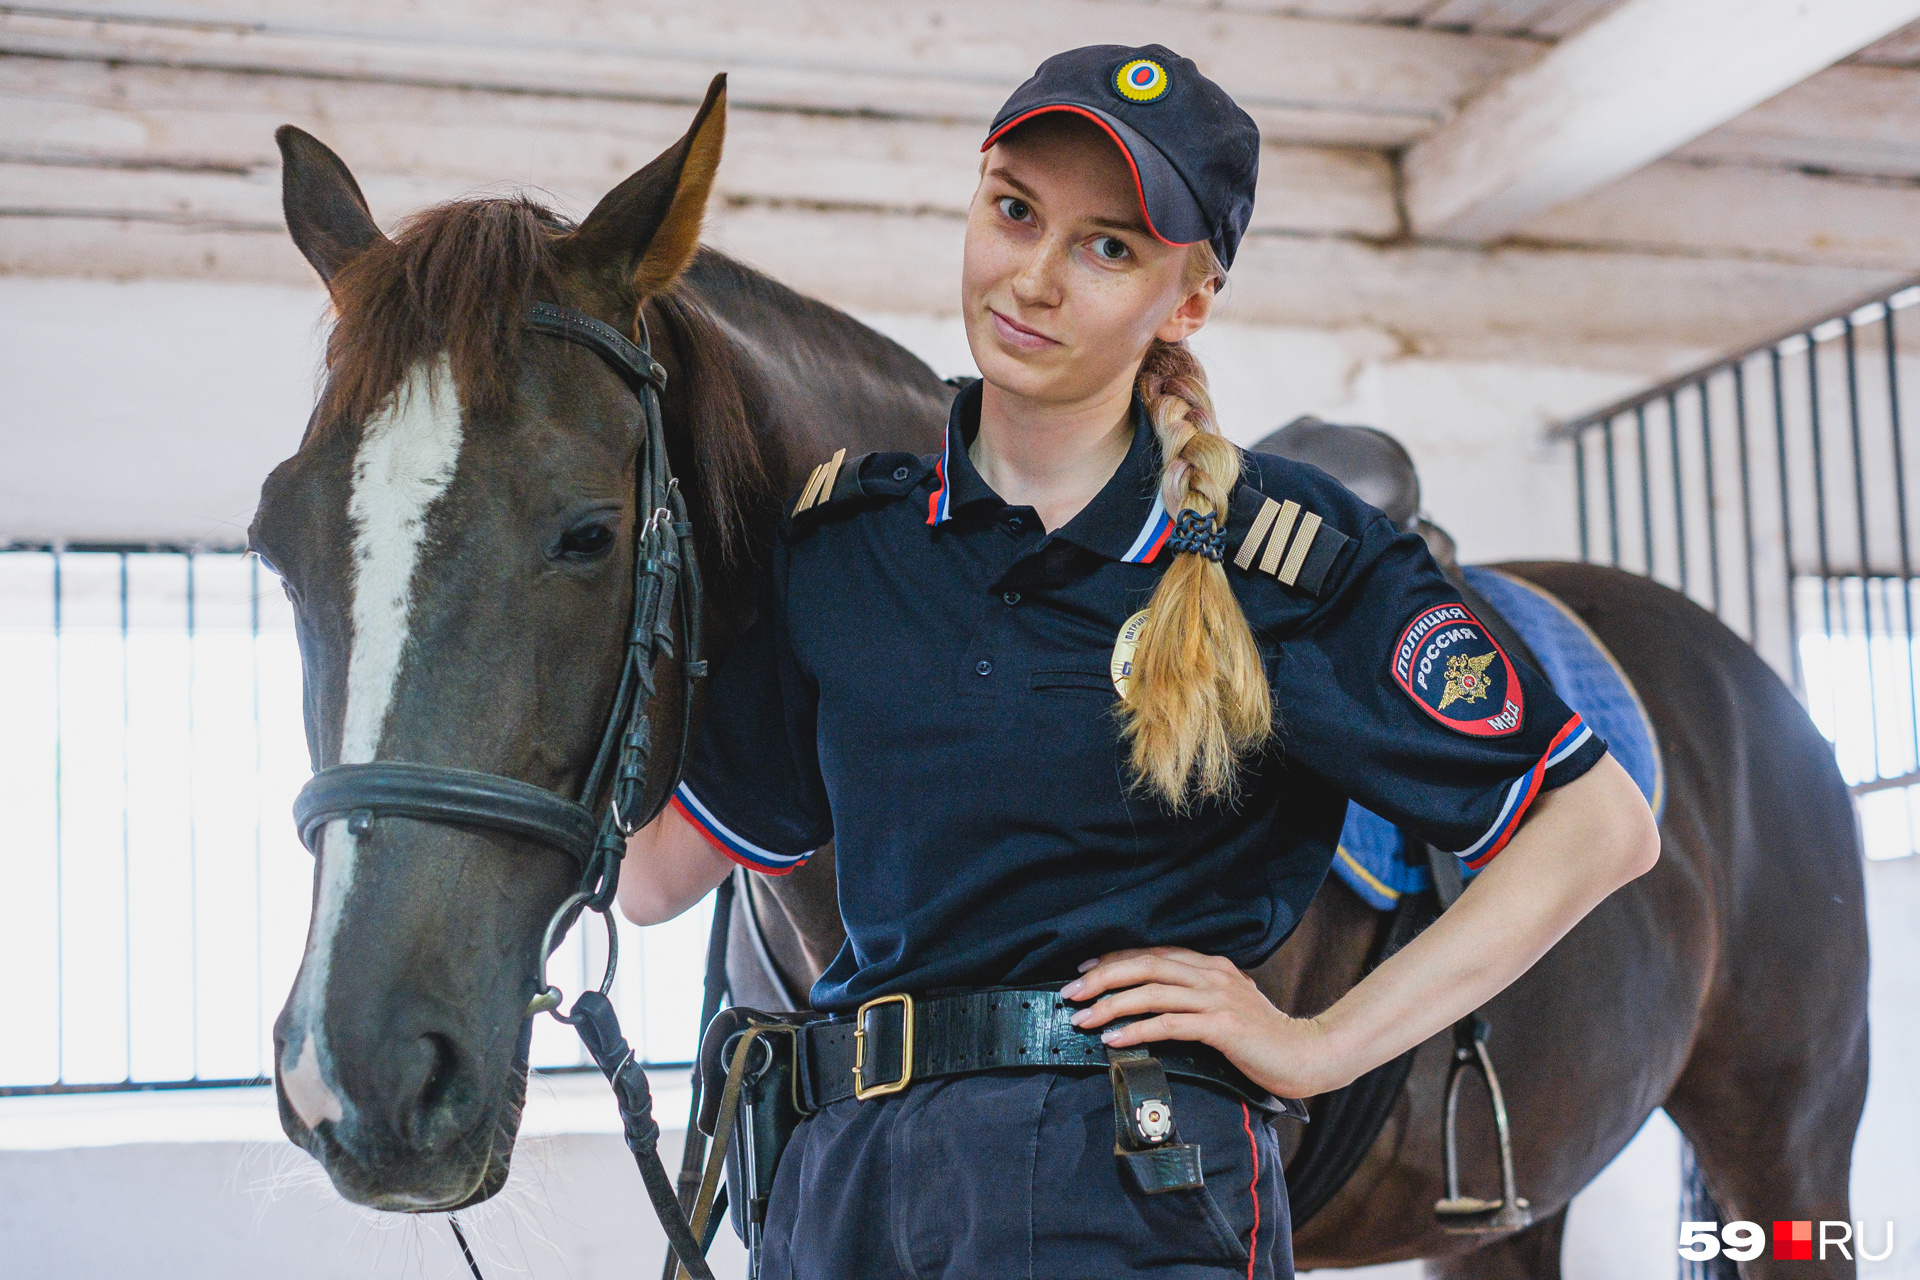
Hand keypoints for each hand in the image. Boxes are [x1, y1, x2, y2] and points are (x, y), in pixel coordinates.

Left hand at [1061, 946, 1352, 1098]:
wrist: (1308, 1055)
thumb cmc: (1263, 1038)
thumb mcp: (1226, 1007)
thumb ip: (1194, 998)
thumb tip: (1148, 1005)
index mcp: (1211, 966)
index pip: (1153, 953)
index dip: (1114, 960)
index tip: (1083, 971)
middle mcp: (1212, 975)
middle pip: (1146, 965)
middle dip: (1102, 977)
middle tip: (1071, 992)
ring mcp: (1218, 998)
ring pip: (1152, 992)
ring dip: (1111, 1004)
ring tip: (1083, 1019)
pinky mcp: (1223, 1026)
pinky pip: (1169, 1023)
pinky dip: (1136, 1030)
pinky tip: (1114, 1039)